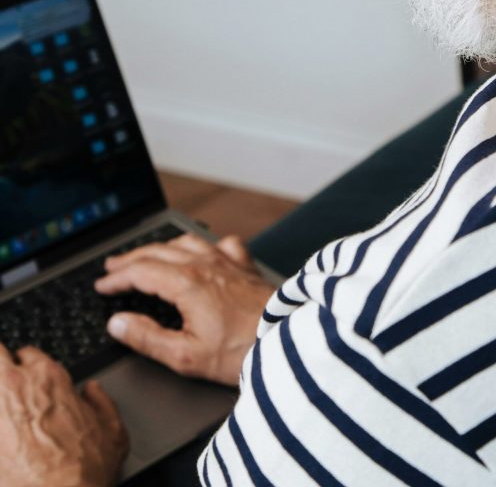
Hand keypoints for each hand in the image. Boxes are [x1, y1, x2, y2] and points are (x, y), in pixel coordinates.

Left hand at [0, 344, 127, 486]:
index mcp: (49, 379)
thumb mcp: (112, 433)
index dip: (27, 367)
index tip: (28, 382)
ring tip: (3, 416)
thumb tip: (93, 392)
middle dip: (0, 366)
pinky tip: (0, 444)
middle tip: (4, 390)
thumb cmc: (82, 471)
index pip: (28, 354)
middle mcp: (17, 386)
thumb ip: (102, 403)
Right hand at [95, 234, 273, 385]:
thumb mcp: (186, 357)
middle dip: (132, 258)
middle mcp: (206, 265)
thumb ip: (148, 338)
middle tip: (113, 266)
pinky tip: (204, 251)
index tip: (103, 285)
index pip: (142, 272)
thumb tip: (118, 324)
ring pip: (187, 243)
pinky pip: (220, 244)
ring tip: (148, 255)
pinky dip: (203, 245)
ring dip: (162, 247)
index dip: (118, 278)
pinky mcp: (246, 267)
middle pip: (159, 251)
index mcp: (187, 283)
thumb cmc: (242, 352)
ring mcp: (228, 262)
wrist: (288, 341)